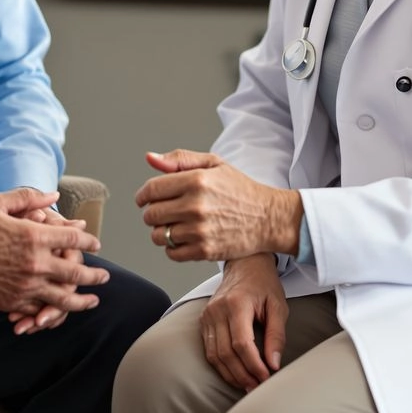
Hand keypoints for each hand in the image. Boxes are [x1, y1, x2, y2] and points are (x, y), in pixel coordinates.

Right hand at [5, 205, 86, 334]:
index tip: (96, 244)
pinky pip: (40, 310)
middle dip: (94, 275)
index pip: (72, 240)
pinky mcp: (12, 301)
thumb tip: (54, 195)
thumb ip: (30, 198)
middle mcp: (34, 263)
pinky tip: (60, 311)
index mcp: (33, 236)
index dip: (88, 241)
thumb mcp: (0, 202)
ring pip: (62, 298)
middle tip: (104, 276)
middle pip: (75, 273)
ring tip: (92, 301)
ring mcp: (24, 286)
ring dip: (82, 301)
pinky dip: (53, 312)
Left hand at [135, 150, 302, 260]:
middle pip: (151, 214)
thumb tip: (150, 159)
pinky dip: (172, 248)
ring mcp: (200, 230)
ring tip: (173, 225)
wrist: (268, 218)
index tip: (144, 199)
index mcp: (195, 180)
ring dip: (161, 232)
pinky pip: (172, 253)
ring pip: (159, 236)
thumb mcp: (213, 163)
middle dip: (152, 213)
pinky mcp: (205, 251)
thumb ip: (179, 160)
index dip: (143, 195)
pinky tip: (182, 238)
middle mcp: (195, 205)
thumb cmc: (240, 189)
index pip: (152, 190)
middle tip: (163, 212)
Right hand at [201, 253, 287, 390]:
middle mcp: (217, 309)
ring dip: (231, 375)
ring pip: (215, 355)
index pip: (242, 344)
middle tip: (258, 387)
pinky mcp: (204, 320)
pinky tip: (235, 373)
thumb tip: (274, 364)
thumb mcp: (278, 306)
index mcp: (236, 304)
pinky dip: (221, 366)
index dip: (254, 365)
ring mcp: (208, 314)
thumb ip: (276, 335)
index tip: (267, 377)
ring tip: (248, 384)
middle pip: (226, 353)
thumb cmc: (263, 284)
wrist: (245, 264)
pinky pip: (209, 350)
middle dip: (243, 375)